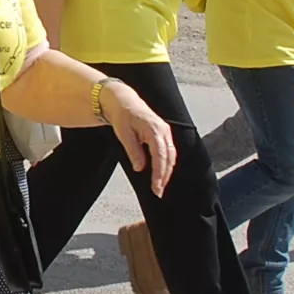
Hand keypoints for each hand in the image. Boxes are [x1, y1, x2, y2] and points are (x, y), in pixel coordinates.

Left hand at [99, 79, 177, 196]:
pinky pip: (169, 151)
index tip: (156, 187)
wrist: (123, 101)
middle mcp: (164, 130)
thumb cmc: (122, 116)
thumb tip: (139, 168)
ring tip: (159, 186)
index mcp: (154, 130)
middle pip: (169, 158)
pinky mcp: (164, 134)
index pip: (160, 156)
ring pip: (171, 156)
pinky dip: (166, 164)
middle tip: (158, 192)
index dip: (159, 173)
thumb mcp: (123, 134)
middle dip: (164, 176)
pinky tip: (162, 174)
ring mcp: (165, 132)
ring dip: (167, 172)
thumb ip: (133, 151)